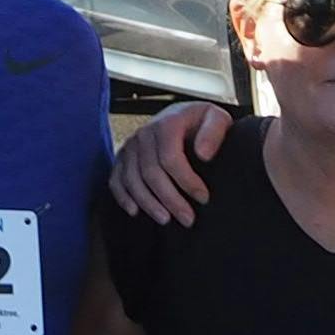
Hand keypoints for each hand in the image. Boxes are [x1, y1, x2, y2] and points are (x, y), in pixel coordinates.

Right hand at [107, 101, 230, 224]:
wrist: (183, 115)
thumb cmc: (202, 121)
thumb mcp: (217, 118)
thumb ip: (214, 132)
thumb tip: (204, 154)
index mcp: (167, 123)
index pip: (171, 158)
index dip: (186, 181)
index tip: (203, 198)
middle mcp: (144, 134)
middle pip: (151, 172)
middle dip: (170, 199)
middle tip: (188, 219)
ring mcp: (130, 145)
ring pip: (132, 179)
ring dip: (148, 202)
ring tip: (166, 219)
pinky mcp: (123, 156)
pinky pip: (116, 178)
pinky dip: (123, 196)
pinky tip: (135, 211)